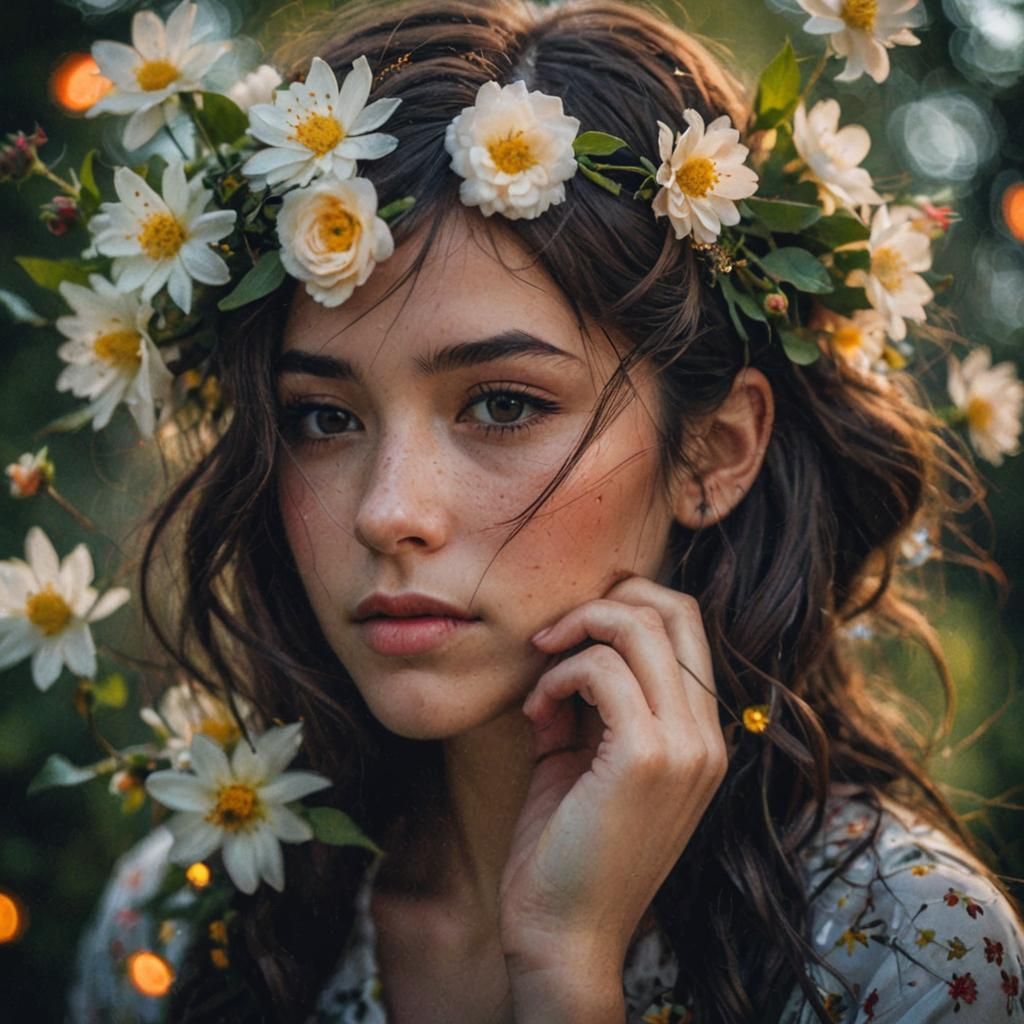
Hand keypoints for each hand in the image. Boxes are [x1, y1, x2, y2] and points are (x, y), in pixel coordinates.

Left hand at [499, 575, 726, 992]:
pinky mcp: (647, 758)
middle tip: (552, 637)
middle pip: (675, 610)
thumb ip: (589, 698)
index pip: (688, 626)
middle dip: (604, 602)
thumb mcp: (584, 756)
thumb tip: (564, 646)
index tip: (570, 634)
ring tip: (539, 680)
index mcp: (701, 735)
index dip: (628, 604)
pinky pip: (602, 670)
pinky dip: (558, 675)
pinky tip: (535, 713)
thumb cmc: (567, 846)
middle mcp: (707, 736)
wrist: (562, 936)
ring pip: (638, 628)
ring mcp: (685, 747)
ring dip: (573, 635)